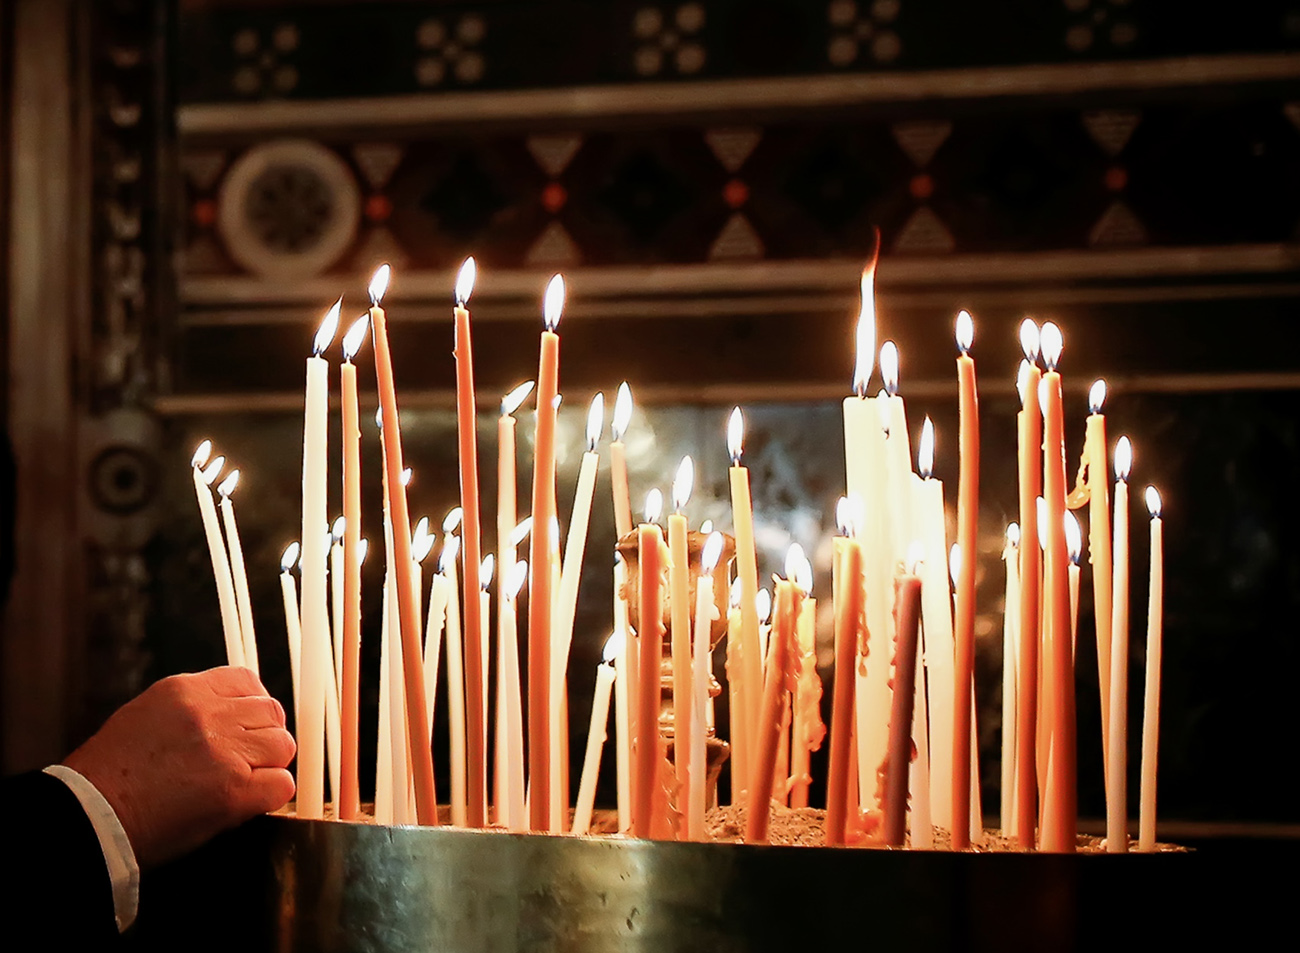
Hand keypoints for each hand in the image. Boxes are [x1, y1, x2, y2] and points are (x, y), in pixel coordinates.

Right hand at [63, 666, 295, 868]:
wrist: (87, 816)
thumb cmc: (108, 777)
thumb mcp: (146, 715)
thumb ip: (191, 708)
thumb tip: (230, 713)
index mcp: (185, 691)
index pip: (246, 681)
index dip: (252, 708)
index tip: (245, 728)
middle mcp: (209, 714)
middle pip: (271, 713)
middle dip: (262, 738)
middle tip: (243, 763)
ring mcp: (224, 751)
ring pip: (282, 746)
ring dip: (268, 766)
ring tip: (239, 784)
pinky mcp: (234, 791)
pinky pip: (281, 785)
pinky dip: (269, 796)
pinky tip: (244, 804)